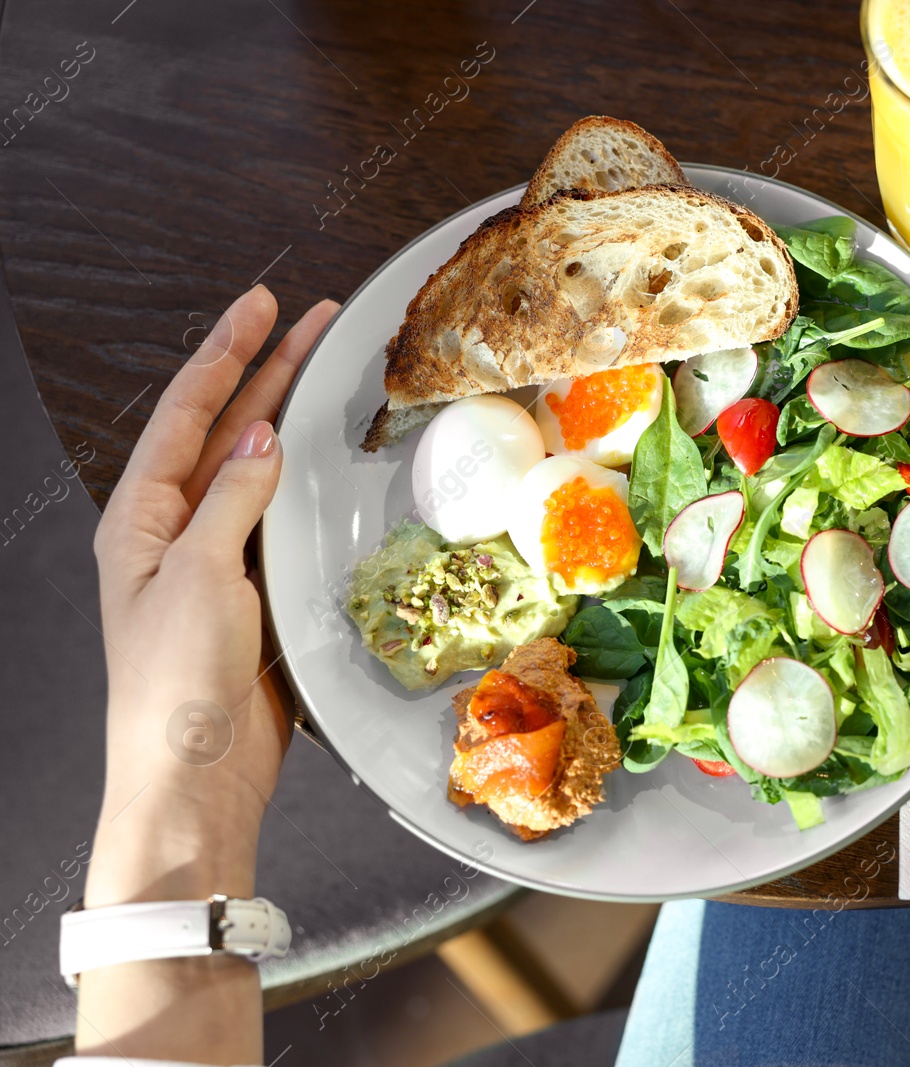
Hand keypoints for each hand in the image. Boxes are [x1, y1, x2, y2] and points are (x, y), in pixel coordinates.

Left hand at [78, 286, 336, 1061]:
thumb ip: (234, 501)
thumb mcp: (200, 575)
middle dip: (265, 373)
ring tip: (326, 371)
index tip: (260, 306)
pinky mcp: (257, 597)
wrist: (197, 776)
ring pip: (259, 474)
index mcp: (142, 520)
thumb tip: (263, 438)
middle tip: (309, 319)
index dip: (226, 356)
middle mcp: (177, 533)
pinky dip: (310, 486)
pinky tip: (333, 464)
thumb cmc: (176, 681)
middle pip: (226, 434)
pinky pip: (284, 523)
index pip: (186, 416)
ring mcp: (218, 564)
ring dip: (290, 423)